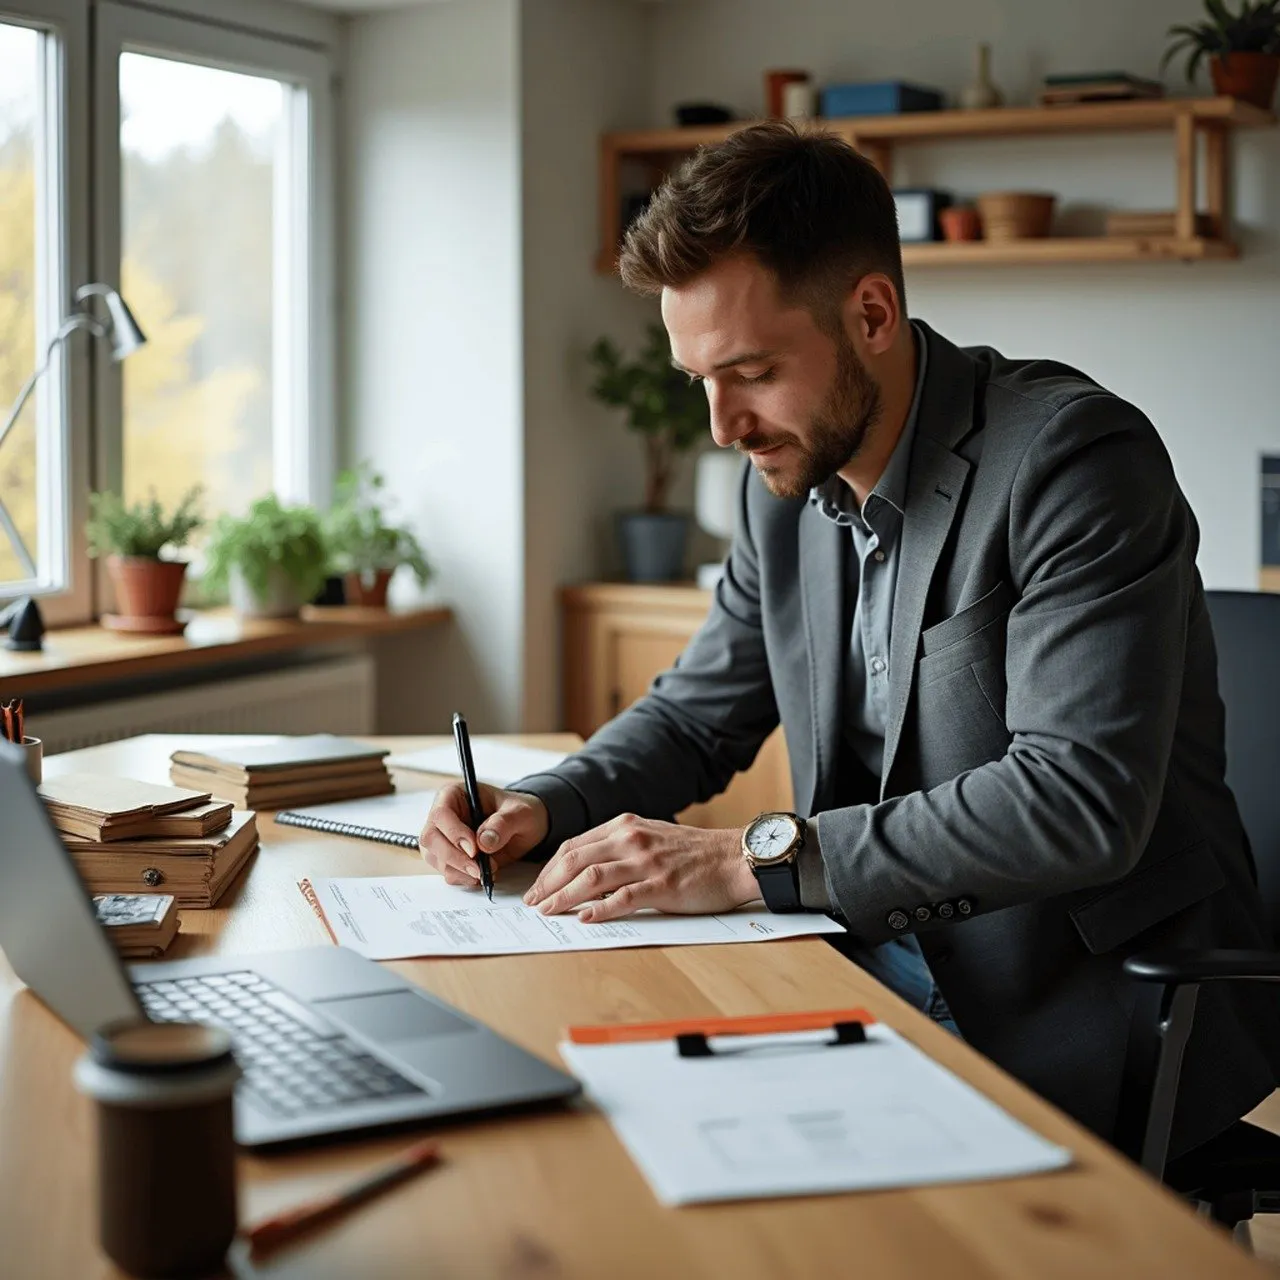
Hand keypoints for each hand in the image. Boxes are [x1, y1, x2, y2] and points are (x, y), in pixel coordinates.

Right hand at [419, 784, 548, 886]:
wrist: (524, 827)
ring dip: (460, 870)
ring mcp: (443, 837)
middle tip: (479, 869)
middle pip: (431, 839)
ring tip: (488, 870)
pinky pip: (446, 871)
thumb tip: (484, 841)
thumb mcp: (521, 812)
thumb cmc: (518, 812)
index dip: (454, 833)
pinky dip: (463, 878)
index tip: (475, 850)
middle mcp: (443, 816)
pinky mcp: (448, 857)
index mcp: (454, 795)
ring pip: (435, 858)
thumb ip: (504, 823)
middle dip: (454, 857)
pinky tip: (482, 875)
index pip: (441, 814)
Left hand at [523, 814, 759, 921]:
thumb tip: (586, 871)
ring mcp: (647, 862)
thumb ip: (620, 847)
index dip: (550, 868)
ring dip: (564, 897)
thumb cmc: (694, 852)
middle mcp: (632, 839)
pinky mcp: (663, 885)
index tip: (538, 888)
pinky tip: (585, 919)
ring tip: (549, 912)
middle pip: (575, 860)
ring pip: (592, 878)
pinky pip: (624, 898)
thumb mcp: (652, 836)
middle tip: (534, 904)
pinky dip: (600, 910)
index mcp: (625, 825)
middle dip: (548, 884)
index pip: (575, 845)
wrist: (734, 858)